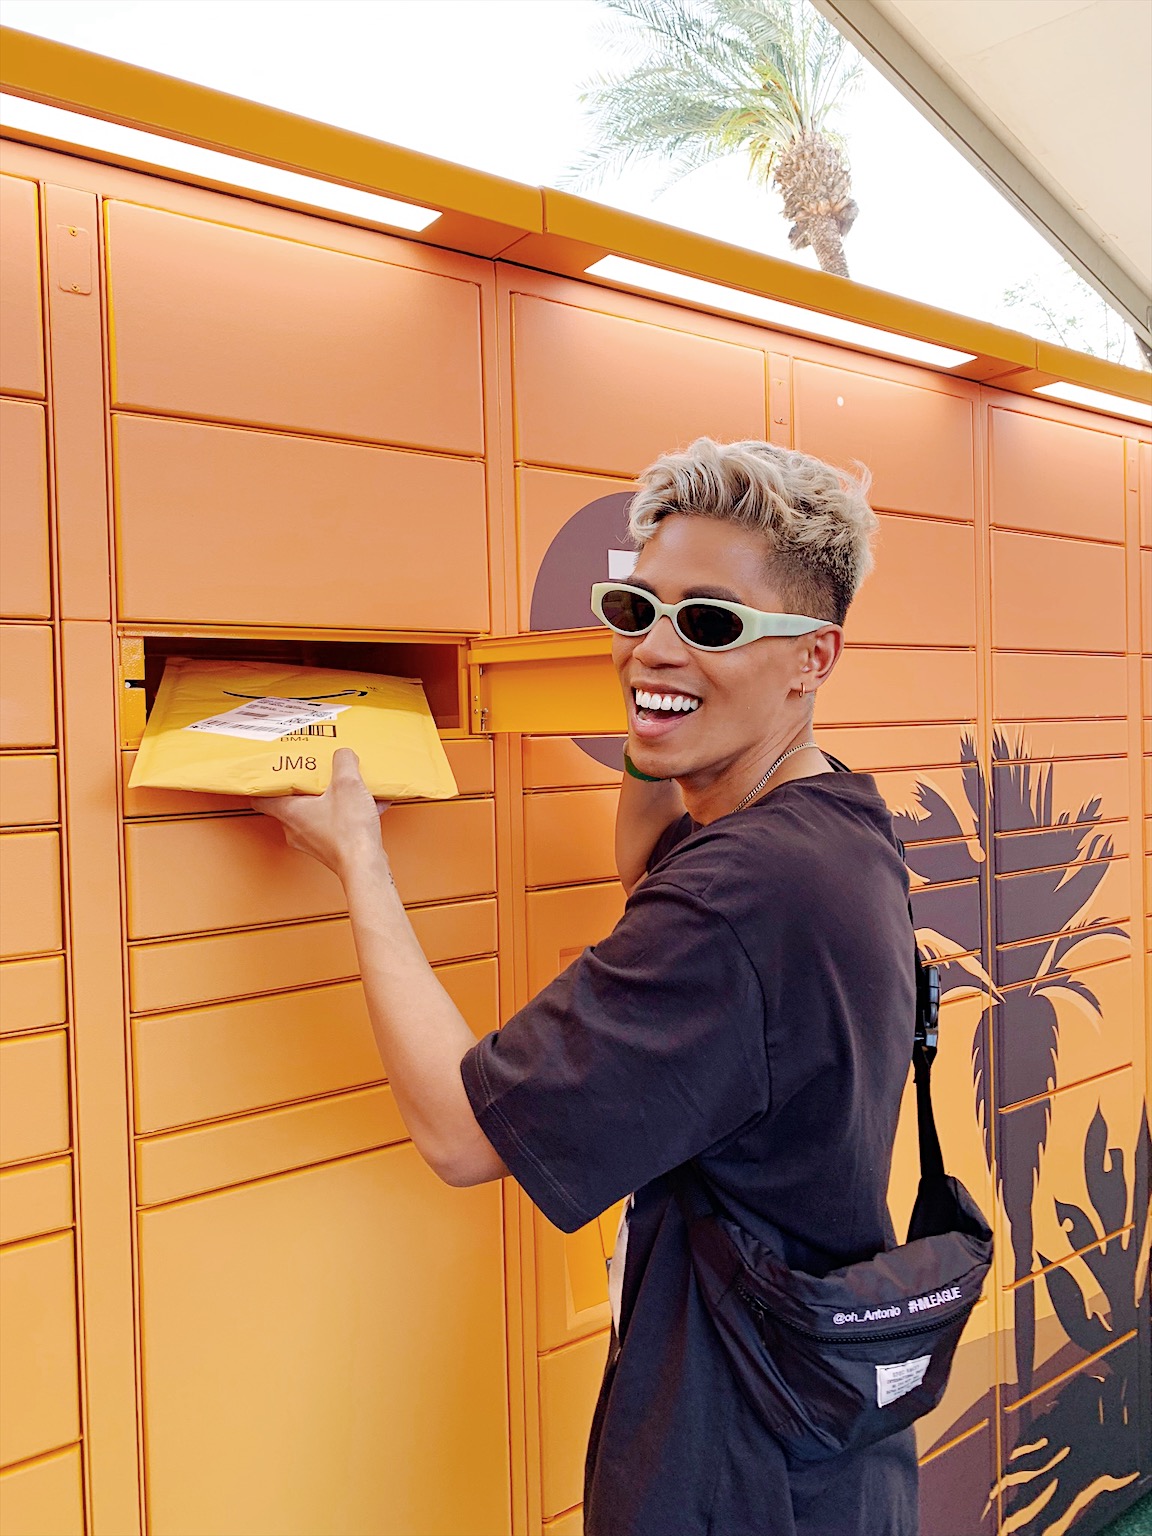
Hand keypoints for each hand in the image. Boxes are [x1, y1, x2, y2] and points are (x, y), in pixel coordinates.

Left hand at [252, 748, 390, 880]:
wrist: (366, 866)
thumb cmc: (349, 833)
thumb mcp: (347, 783)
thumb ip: (343, 761)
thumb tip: (343, 755)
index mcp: (290, 812)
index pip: (260, 799)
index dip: (264, 785)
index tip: (268, 774)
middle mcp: (296, 829)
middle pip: (291, 803)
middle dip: (304, 787)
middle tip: (313, 773)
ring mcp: (312, 841)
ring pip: (315, 813)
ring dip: (329, 799)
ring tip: (345, 787)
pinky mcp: (330, 848)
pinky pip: (334, 824)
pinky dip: (347, 813)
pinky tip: (366, 803)